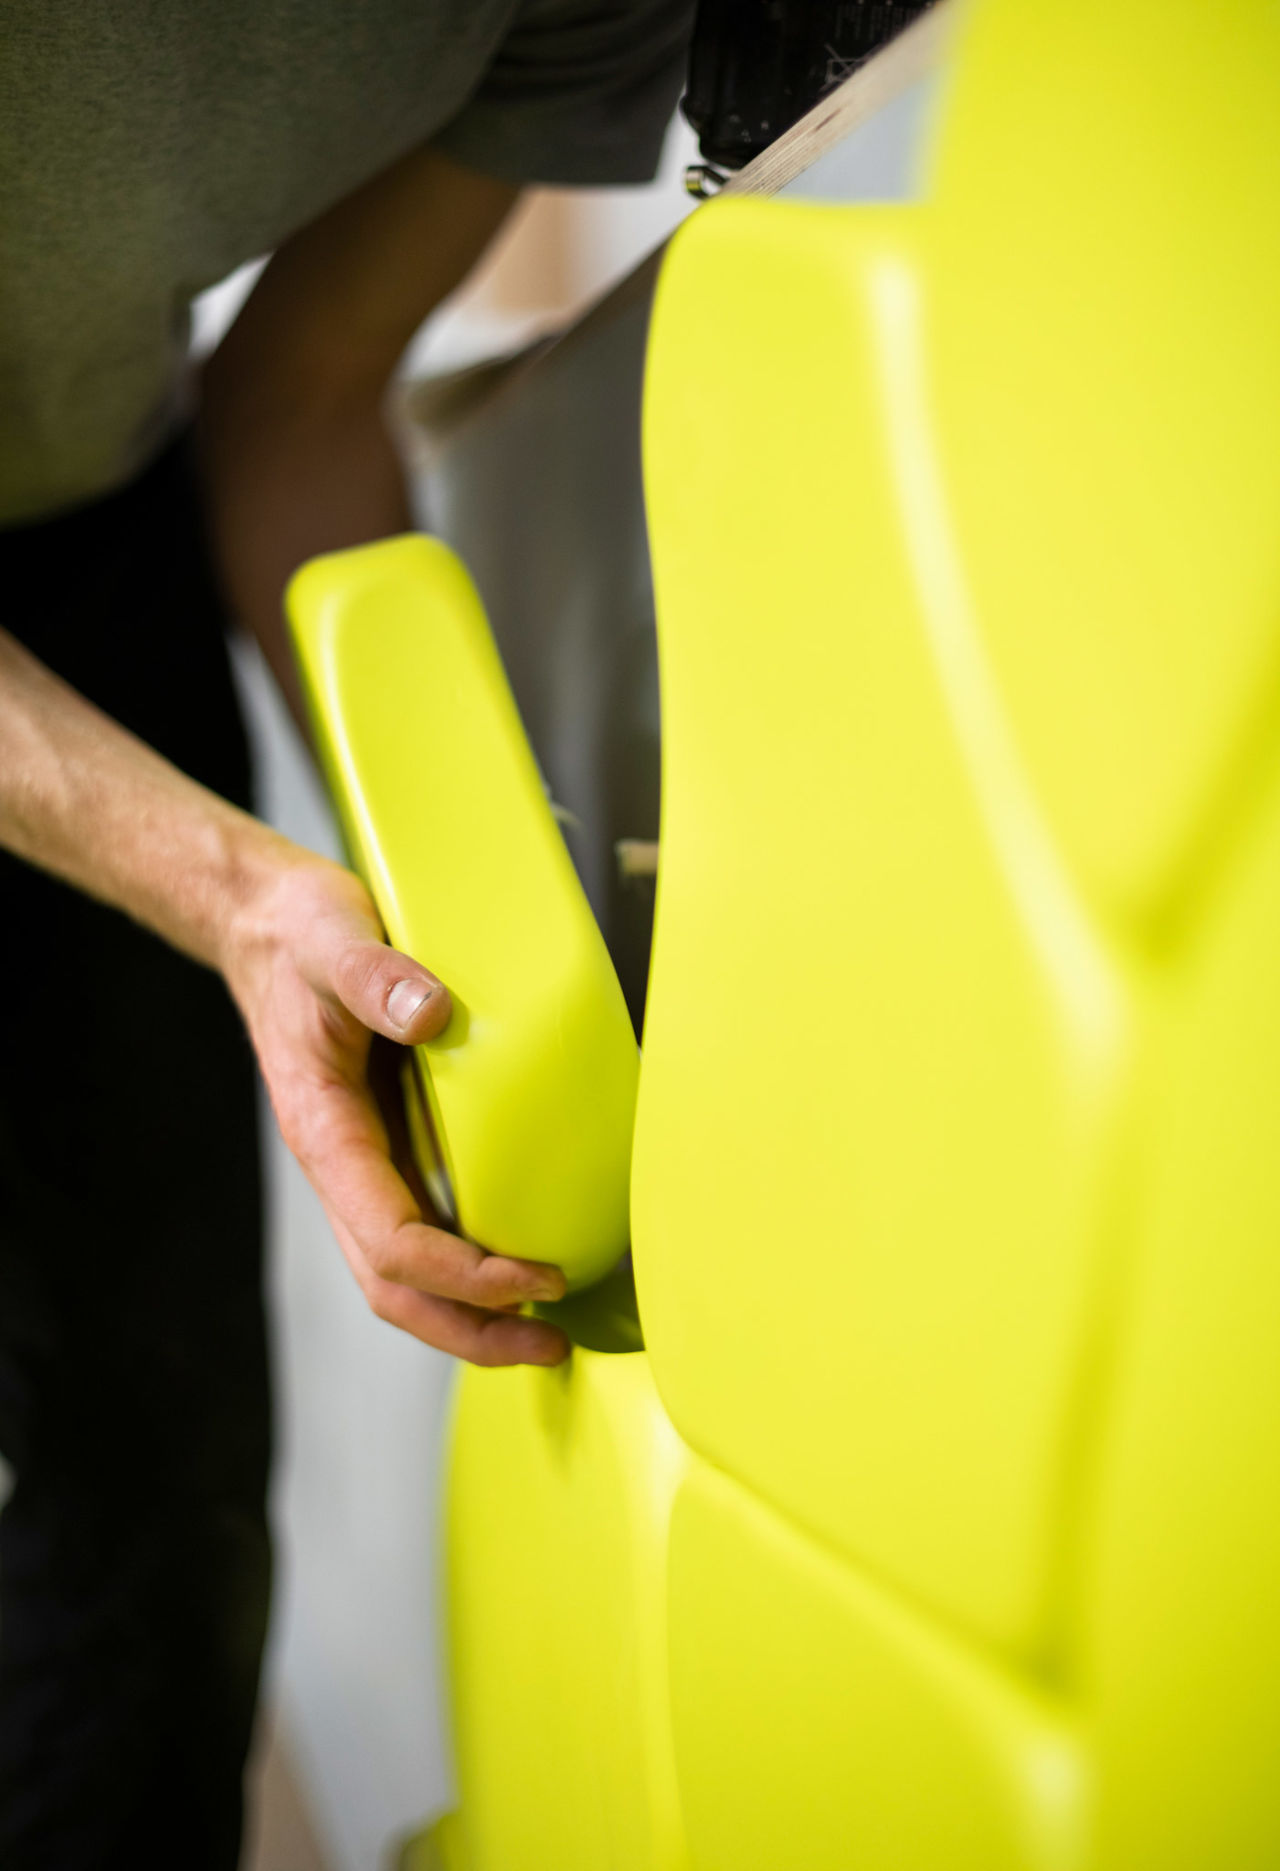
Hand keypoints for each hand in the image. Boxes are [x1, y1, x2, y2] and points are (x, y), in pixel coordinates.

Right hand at [222, 847, 569, 1365]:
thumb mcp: (334, 940)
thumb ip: (375, 977)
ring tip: (545, 1327)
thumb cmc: (298, 937)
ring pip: (404, 1273)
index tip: (535, 1277)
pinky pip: (421, 1228)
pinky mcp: (384, 1146)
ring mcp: (361, 1162)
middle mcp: (341, 1164)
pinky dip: (466, 1263)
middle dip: (471, 1331)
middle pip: (394, 1288)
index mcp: (325, 1131)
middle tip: (551, 1345)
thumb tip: (432, 1015)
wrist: (268, 925)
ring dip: (470, 1313)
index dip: (465, 1275)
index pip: (393, 1241)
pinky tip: (516, 1260)